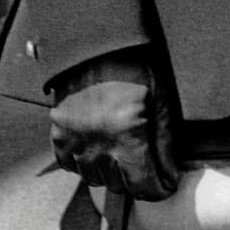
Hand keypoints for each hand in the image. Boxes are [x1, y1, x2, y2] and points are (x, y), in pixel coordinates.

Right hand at [48, 43, 179, 200]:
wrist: (96, 42)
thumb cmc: (134, 65)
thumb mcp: (160, 99)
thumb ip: (164, 141)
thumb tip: (170, 175)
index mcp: (127, 135)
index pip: (145, 186)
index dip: (159, 187)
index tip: (165, 182)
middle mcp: (98, 143)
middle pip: (120, 186)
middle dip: (136, 178)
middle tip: (145, 161)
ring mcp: (75, 139)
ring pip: (95, 178)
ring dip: (110, 172)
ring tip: (120, 152)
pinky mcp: (59, 132)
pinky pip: (70, 164)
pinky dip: (83, 162)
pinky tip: (96, 147)